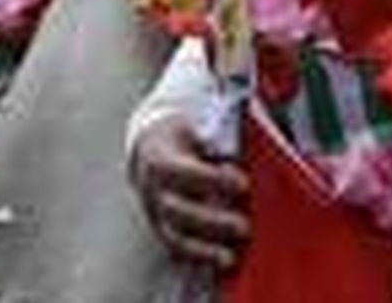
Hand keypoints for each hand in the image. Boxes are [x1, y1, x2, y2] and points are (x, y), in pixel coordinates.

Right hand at [132, 112, 250, 272]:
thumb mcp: (191, 129)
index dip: (214, 180)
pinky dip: (197, 260)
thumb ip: (211, 141)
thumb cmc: (179, 139)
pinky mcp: (161, 231)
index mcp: (159, 160)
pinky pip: (176, 252)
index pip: (185, 172)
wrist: (148, 149)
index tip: (243, 184)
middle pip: (178, 211)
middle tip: (243, 227)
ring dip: (203, 250)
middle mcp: (153, 190)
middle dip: (212, 221)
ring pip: (174, 238)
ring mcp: (154, 214)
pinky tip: (217, 263)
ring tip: (229, 258)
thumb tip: (234, 155)